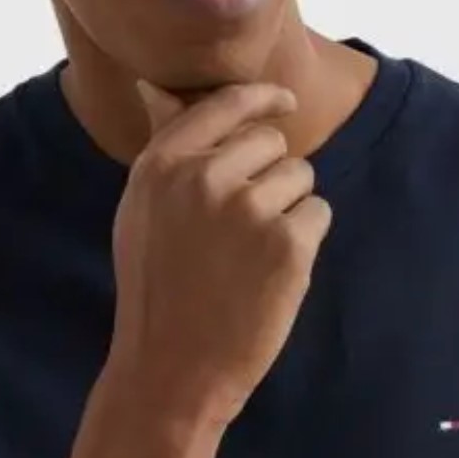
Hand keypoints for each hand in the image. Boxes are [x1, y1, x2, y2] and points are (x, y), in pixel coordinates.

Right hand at [108, 79, 333, 428]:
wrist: (171, 370)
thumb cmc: (156, 291)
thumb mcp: (140, 211)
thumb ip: (162, 149)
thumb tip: (155, 87)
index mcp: (162, 164)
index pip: (226, 104)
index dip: (262, 99)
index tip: (284, 101)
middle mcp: (203, 177)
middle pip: (270, 142)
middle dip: (270, 175)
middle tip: (242, 230)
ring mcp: (248, 208)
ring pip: (300, 177)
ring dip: (289, 210)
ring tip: (250, 257)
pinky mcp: (288, 243)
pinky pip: (318, 214)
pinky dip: (305, 242)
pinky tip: (271, 274)